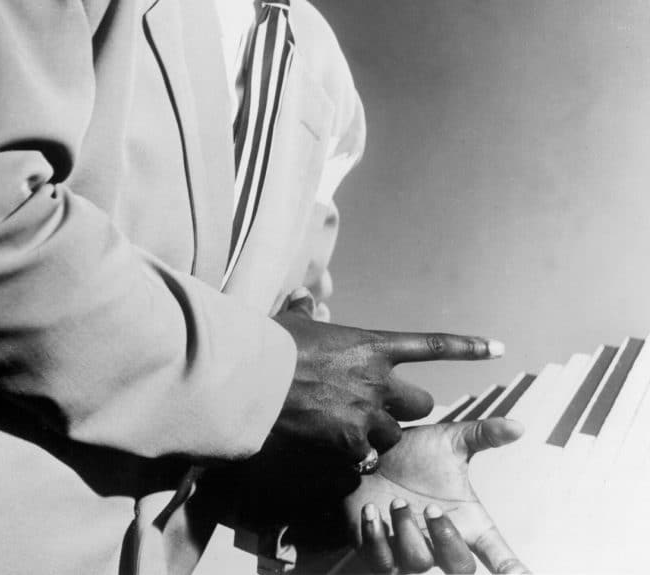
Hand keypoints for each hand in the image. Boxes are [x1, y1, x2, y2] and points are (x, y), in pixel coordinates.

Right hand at [274, 303, 503, 464]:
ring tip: (344, 428)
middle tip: (379, 407)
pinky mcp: (347, 444)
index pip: (431, 346)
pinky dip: (348, 454)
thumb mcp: (295, 322)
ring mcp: (365, 414)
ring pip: (392, 435)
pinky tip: (325, 446)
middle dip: (406, 408)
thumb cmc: (272, 345)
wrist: (254, 379)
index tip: (497, 348)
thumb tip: (303, 295)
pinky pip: (361, 456)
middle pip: (420, 404)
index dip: (467, 347)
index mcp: (372, 345)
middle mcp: (378, 381)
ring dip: (376, 434)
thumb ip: (308, 311)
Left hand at [345, 418, 529, 572]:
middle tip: (432, 509)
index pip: (497, 555)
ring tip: (397, 501)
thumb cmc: (416, 453)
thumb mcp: (451, 441)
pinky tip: (372, 511)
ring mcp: (408, 549)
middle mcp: (440, 541)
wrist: (373, 452)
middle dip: (447, 540)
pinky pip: (380, 561)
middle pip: (460, 567)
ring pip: (417, 563)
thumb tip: (518, 426)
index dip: (511, 569)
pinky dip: (375, 538)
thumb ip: (484, 435)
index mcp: (466, 521)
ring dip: (408, 533)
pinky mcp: (377, 548)